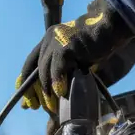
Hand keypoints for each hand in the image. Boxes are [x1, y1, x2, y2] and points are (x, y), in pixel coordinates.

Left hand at [15, 0, 133, 115]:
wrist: (108, 27)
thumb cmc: (95, 43)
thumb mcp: (74, 56)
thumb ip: (64, 69)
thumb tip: (57, 91)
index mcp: (49, 39)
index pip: (30, 63)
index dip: (25, 81)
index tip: (26, 99)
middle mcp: (49, 39)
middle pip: (33, 68)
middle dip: (32, 89)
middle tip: (34, 106)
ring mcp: (56, 41)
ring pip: (44, 70)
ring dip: (46, 91)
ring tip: (50, 106)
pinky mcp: (66, 46)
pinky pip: (58, 68)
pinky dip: (57, 82)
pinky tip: (61, 93)